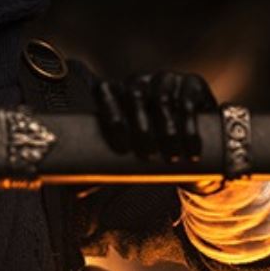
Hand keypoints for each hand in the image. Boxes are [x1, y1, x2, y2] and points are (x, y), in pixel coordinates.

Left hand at [92, 72, 217, 161]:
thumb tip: (76, 192)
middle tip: (147, 156)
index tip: (120, 148)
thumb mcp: (126, 158)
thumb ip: (102, 169)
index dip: (110, 115)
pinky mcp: (193, 84)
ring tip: (170, 158)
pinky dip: (189, 130)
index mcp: (117, 93)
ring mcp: (167, 79)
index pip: (105, 91)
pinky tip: (191, 151)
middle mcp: (140, 81)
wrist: (188, 149)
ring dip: (167, 131)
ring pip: (163, 99)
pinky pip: (188, 103)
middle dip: (140, 127)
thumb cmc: (148, 152)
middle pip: (134, 94)